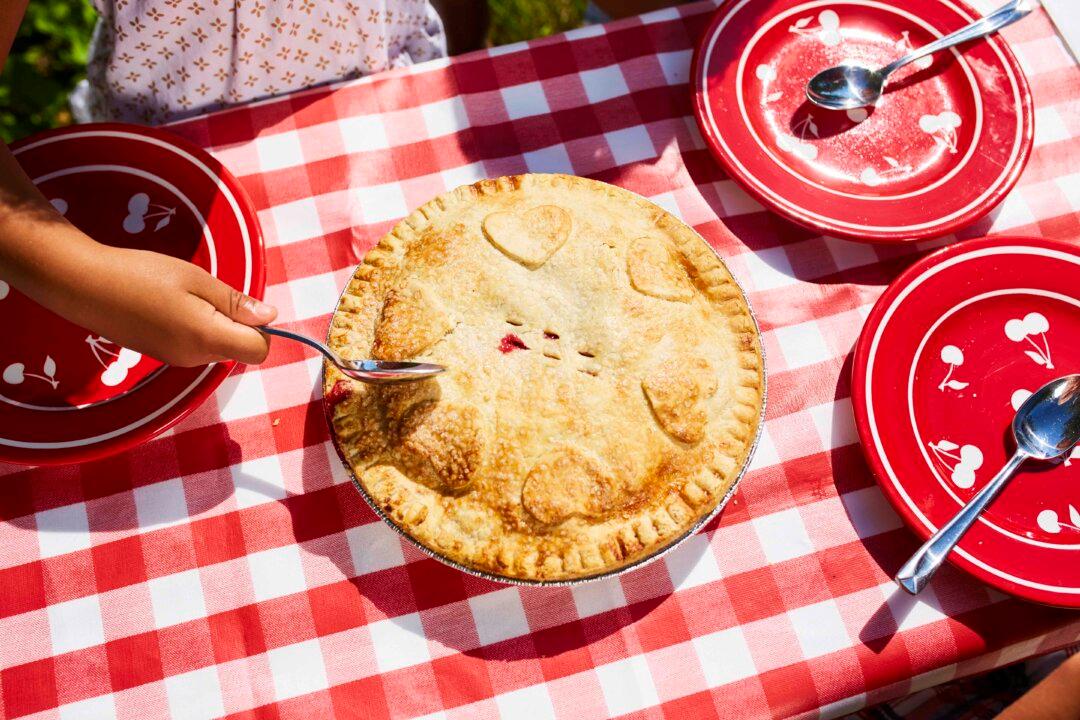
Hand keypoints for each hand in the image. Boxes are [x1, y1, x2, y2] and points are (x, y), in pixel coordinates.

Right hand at [59, 246, 276, 366]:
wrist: (83, 286)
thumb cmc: (141, 274)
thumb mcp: (196, 280)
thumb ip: (236, 302)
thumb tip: (271, 317)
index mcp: (206, 339)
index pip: (259, 351)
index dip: (261, 328)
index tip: (243, 303)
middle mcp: (194, 358)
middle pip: (239, 349)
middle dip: (237, 323)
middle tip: (206, 292)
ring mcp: (176, 360)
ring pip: (218, 347)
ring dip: (216, 324)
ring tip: (185, 296)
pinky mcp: (163, 356)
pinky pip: (197, 346)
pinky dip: (197, 328)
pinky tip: (171, 306)